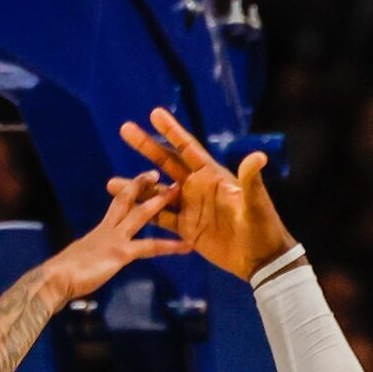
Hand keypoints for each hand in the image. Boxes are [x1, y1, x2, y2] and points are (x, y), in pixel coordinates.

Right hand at [38, 149, 183, 301]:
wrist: (54, 280)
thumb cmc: (59, 277)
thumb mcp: (76, 262)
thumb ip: (86, 258)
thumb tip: (85, 262)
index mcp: (98, 232)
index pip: (116, 207)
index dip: (127, 193)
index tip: (137, 183)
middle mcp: (107, 230)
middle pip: (126, 200)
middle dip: (141, 185)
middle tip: (156, 173)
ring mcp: (115, 239)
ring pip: (141, 214)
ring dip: (159, 201)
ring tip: (177, 191)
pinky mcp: (120, 253)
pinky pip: (150, 247)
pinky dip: (170, 246)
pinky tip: (187, 246)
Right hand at [111, 107, 297, 282]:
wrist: (259, 258)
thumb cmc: (262, 227)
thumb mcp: (256, 204)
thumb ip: (251, 181)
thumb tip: (258, 156)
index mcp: (212, 176)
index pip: (187, 148)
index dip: (172, 131)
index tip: (154, 113)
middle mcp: (197, 187)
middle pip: (166, 163)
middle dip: (146, 146)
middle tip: (125, 129)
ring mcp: (190, 207)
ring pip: (157, 193)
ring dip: (136, 186)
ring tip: (111, 184)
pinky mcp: (186, 228)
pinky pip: (159, 219)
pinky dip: (142, 213)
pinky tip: (125, 211)